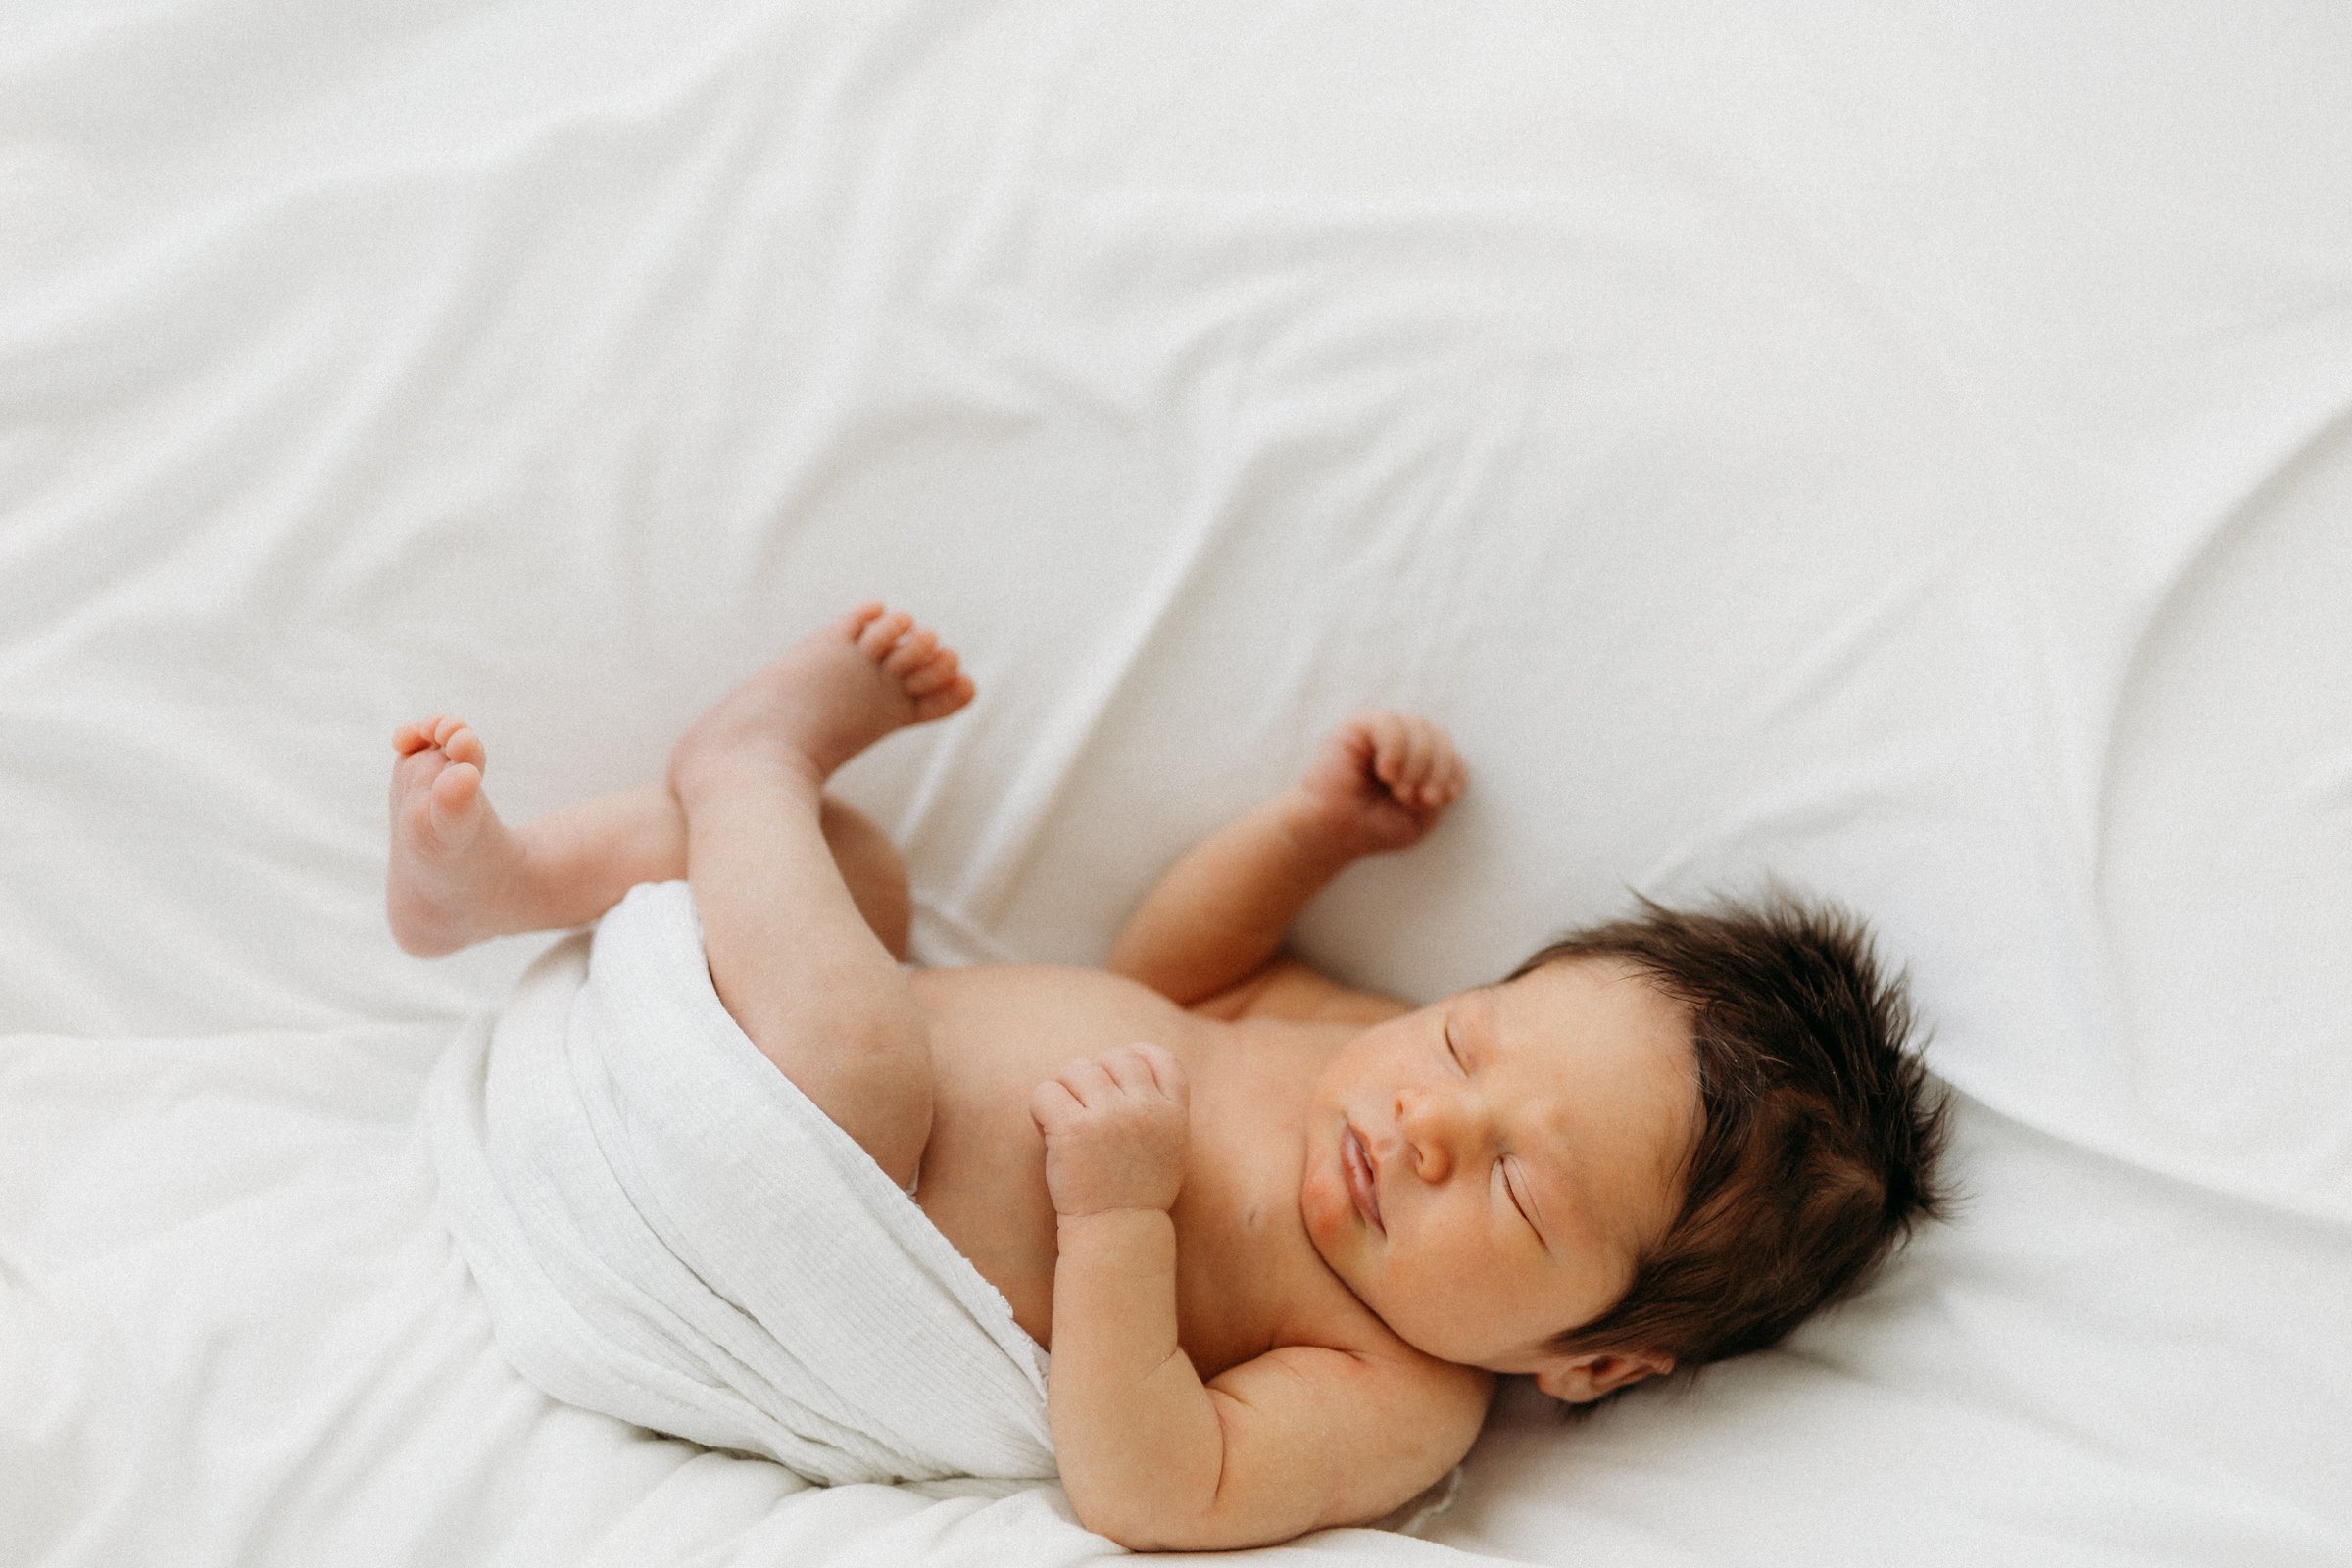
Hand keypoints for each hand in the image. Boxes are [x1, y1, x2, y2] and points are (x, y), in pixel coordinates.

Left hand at [1030, 1043, 1189, 1217]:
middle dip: (1092, 1077)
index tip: (1116, 1074)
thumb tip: (1126, 1062)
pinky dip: (1040, 1108)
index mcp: (1173, 1113)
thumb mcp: (1170, 1147)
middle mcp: (1146, 1109)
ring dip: (1065, 1091)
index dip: (1136, 1056)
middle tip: (1082, 1111)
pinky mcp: (1073, 1128)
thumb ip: (1158, 1108)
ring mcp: (1111, 1116)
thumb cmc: (1136, 1193)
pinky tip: (1046, 1132)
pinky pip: (1046, 1091)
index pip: (1161, 1058)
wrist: (1115, 1233)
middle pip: (1112, 1059)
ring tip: (1064, 1125)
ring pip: (1076, 1069)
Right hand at [1286, 711, 1467, 858]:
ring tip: (1400, 790)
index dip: (1454, 772)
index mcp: (1419, 763)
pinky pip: (1389, 723)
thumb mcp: (1420, 817)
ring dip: (1417, 762)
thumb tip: (1449, 764)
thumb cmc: (1372, 827)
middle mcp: (1401, 743)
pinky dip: (1395, 749)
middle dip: (1438, 769)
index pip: (1451, 753)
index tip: (1441, 799)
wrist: (1333, 834)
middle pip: (1439, 736)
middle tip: (1419, 798)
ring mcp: (1379, 733)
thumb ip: (1440, 790)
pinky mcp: (1357, 727)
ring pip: (1418, 726)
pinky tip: (1385, 773)